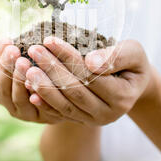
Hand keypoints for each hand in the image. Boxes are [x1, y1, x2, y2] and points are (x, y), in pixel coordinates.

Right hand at [0, 39, 67, 123]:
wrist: (64, 96)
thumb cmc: (39, 72)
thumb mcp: (23, 62)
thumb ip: (6, 58)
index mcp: (0, 88)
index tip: (5, 41)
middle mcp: (8, 103)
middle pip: (2, 87)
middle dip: (6, 67)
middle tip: (13, 50)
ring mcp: (23, 113)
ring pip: (17, 98)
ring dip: (18, 80)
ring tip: (24, 62)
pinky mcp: (41, 117)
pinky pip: (37, 108)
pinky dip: (35, 97)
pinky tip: (35, 84)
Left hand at [24, 37, 154, 125]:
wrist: (131, 82)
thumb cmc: (131, 62)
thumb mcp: (133, 53)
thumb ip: (116, 56)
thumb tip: (90, 62)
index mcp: (122, 97)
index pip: (90, 76)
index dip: (68, 57)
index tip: (49, 40)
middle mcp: (107, 114)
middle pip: (74, 91)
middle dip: (51, 70)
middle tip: (33, 50)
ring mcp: (92, 120)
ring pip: (64, 105)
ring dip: (43, 87)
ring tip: (26, 68)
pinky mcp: (80, 121)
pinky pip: (59, 113)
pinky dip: (44, 102)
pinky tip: (28, 89)